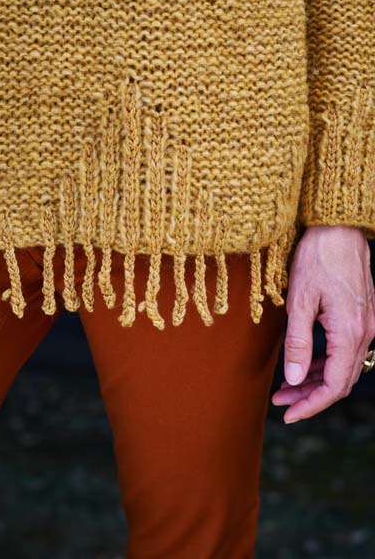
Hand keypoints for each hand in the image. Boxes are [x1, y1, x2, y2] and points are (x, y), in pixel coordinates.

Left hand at [271, 224, 374, 422]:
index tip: (288, 414)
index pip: (334, 386)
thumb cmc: (316, 260)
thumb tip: (294, 380)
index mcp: (350, 333)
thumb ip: (298, 343)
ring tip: (285, 388)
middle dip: (310, 396)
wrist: (337, 229)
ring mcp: (365, 325)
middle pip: (340, 381)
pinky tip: (303, 363)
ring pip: (342, 367)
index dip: (311, 405)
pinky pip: (344, 351)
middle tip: (280, 402)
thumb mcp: (299, 302)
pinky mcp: (359, 316)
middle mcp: (364, 333)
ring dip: (315, 381)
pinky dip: (324, 363)